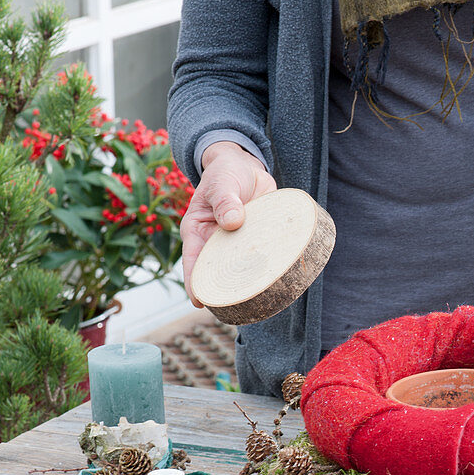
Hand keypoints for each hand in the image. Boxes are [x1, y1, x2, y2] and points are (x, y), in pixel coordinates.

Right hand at [180, 141, 276, 306]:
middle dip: (224, 289)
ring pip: (242, 267)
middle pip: (218, 271)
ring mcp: (238, 244)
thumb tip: (232, 221)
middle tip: (234, 308)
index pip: (193, 261)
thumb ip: (225, 200)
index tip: (199, 301)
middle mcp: (216, 243)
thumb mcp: (221, 183)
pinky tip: (280, 277)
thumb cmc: (225, 174)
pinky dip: (269, 265)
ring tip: (259, 299)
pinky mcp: (257, 240)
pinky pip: (262, 256)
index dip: (194, 283)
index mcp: (198, 232)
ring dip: (250, 280)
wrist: (246, 166)